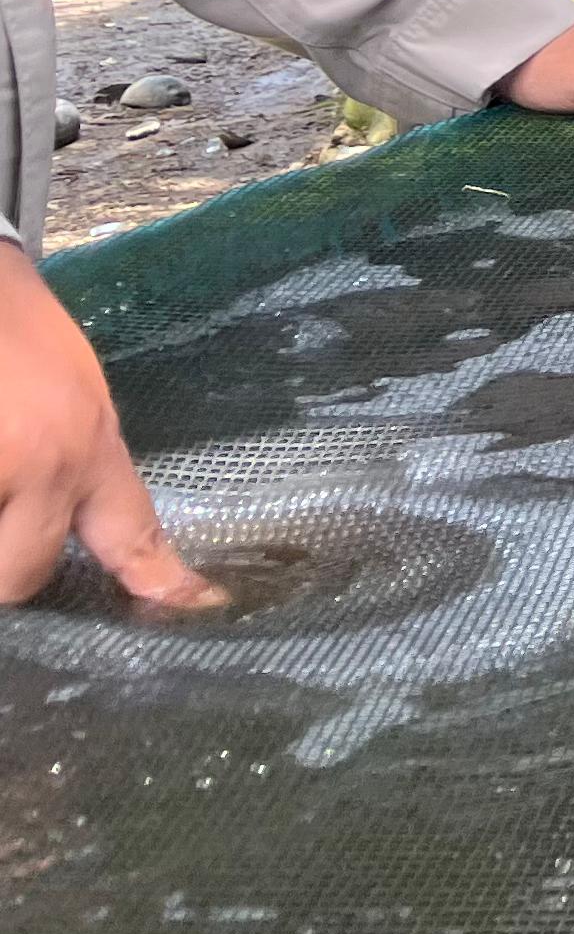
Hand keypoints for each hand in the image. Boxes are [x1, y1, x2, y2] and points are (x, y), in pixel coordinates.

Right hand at [0, 246, 219, 611]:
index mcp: (86, 443)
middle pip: (20, 577)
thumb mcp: (70, 391)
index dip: (158, 579)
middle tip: (5, 497)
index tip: (194, 606)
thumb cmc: (12, 327)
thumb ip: (73, 461)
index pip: (131, 530)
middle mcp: (45, 464)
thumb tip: (57, 529)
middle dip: (4, 563)